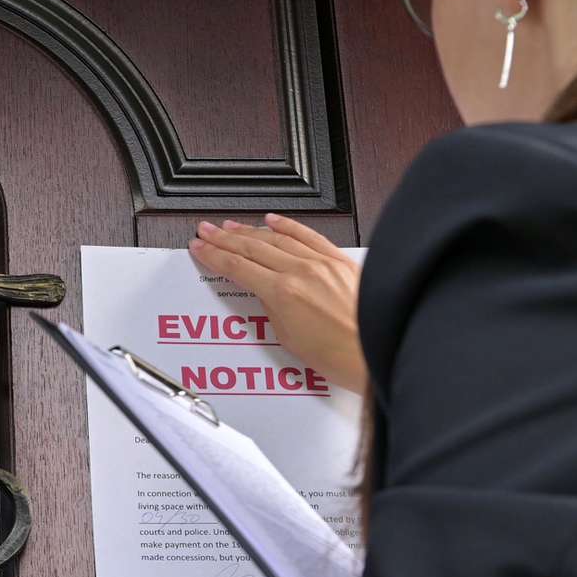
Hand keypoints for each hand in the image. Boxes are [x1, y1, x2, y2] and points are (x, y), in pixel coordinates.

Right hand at [188, 214, 367, 392]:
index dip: (214, 255)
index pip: (238, 267)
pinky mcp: (340, 261)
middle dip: (224, 238)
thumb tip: (264, 292)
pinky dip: (288, 225)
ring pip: (277, 238)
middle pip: (252, 247)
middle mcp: (302, 271)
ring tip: (231, 225)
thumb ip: (271, 308)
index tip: (201, 248)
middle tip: (207, 231)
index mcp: (283, 293)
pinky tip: (273, 220)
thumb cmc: (339, 355)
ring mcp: (322, 263)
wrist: (376, 354)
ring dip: (249, 230)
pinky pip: (308, 235)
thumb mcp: (288, 339)